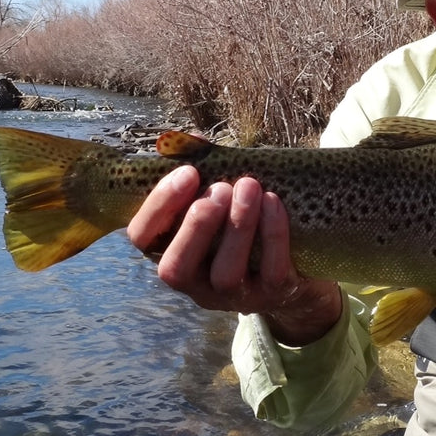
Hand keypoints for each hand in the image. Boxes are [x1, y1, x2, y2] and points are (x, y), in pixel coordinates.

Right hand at [126, 166, 341, 344]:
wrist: (293, 265)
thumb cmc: (242, 223)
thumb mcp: (219, 200)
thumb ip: (202, 172)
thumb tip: (190, 139)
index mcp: (171, 252)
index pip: (142, 237)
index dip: (158, 205)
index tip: (188, 172)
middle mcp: (195, 284)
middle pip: (177, 269)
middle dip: (197, 225)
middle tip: (221, 188)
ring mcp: (233, 296)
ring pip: (226, 272)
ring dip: (238, 225)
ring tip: (250, 186)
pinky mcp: (272, 295)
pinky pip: (272, 271)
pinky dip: (273, 235)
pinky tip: (274, 203)